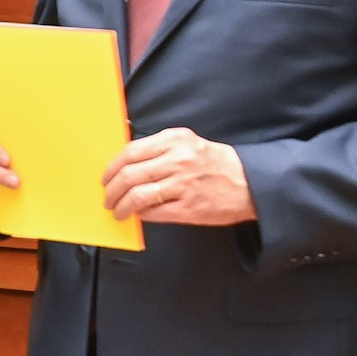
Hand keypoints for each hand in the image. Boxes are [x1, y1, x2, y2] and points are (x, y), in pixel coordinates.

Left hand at [102, 127, 254, 224]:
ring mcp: (183, 184)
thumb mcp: (187, 143)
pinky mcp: (189, 207)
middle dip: (112, 189)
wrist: (250, 183)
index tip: (106, 177)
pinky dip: (141, 214)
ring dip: (122, 205)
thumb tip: (125, 164)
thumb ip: (159, 149)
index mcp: (174, 140)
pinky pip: (155, 212)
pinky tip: (137, 215)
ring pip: (138, 195)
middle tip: (107, 197)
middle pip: (130, 174)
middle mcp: (178, 160)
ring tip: (118, 210)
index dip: (112, 167)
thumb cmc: (214, 163)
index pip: (131, 152)